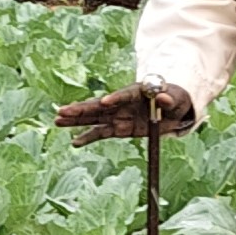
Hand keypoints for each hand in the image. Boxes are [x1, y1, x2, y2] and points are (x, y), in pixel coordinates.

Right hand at [57, 80, 195, 143]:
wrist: (172, 108)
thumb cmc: (175, 99)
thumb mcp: (177, 99)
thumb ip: (170, 99)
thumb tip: (163, 98)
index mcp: (136, 92)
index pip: (124, 95)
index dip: (115, 98)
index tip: (105, 102)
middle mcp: (122, 103)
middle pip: (99, 106)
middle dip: (82, 109)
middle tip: (63, 110)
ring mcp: (118, 115)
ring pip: (94, 118)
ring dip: (76, 120)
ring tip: (58, 120)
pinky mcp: (118, 128)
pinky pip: (100, 133)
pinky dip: (88, 138)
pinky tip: (74, 142)